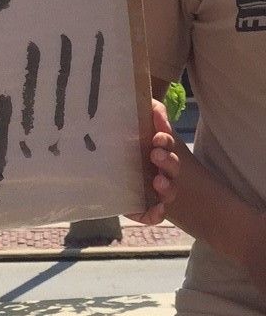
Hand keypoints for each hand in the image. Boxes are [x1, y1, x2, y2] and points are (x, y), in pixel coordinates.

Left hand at [127, 98, 178, 223]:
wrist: (151, 191)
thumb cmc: (144, 156)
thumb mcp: (147, 136)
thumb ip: (151, 118)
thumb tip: (150, 101)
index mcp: (162, 150)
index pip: (167, 141)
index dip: (165, 137)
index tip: (158, 135)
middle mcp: (165, 170)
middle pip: (172, 165)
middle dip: (166, 159)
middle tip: (155, 154)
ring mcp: (160, 191)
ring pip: (167, 189)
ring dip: (165, 185)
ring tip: (157, 181)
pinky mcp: (151, 208)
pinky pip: (155, 214)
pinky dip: (156, 213)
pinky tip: (157, 210)